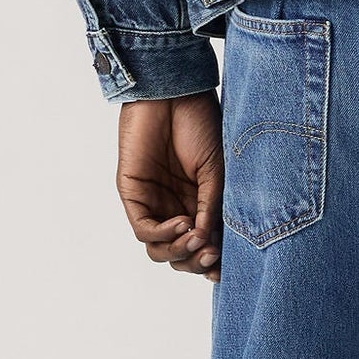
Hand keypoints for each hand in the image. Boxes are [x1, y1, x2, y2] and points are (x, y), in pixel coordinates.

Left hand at [116, 92, 224, 281]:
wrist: (176, 92)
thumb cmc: (200, 124)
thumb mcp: (217, 171)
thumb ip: (212, 206)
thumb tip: (209, 242)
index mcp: (198, 203)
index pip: (201, 245)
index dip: (212, 261)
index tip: (225, 266)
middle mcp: (175, 207)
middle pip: (180, 254)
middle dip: (195, 261)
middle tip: (212, 255)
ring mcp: (153, 202)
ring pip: (159, 249)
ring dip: (179, 251)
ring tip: (197, 238)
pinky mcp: (133, 194)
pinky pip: (144, 228)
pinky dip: (163, 234)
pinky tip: (182, 223)